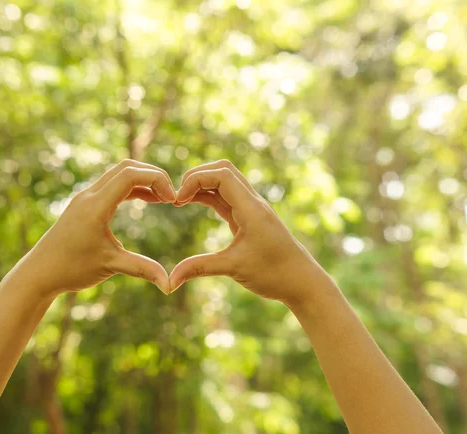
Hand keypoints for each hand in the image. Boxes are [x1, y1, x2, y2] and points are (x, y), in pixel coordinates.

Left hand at [10, 159, 175, 297]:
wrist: (38, 273)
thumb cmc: (71, 270)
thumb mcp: (111, 267)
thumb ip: (143, 269)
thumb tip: (170, 286)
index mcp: (96, 206)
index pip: (131, 175)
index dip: (157, 180)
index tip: (173, 200)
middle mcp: (89, 195)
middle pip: (126, 167)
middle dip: (153, 175)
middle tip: (172, 195)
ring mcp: (85, 198)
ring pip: (118, 174)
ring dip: (143, 180)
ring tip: (164, 198)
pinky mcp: (84, 204)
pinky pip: (112, 185)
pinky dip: (132, 188)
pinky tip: (147, 200)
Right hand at [170, 160, 331, 307]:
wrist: (302, 282)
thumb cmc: (274, 274)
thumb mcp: (233, 269)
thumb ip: (199, 268)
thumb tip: (169, 282)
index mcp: (251, 208)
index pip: (221, 175)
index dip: (196, 180)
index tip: (178, 200)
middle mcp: (253, 202)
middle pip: (223, 169)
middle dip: (197, 176)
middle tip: (177, 197)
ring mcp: (252, 208)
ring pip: (225, 181)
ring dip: (202, 185)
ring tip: (180, 201)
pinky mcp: (249, 217)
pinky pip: (226, 197)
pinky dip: (208, 196)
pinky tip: (192, 204)